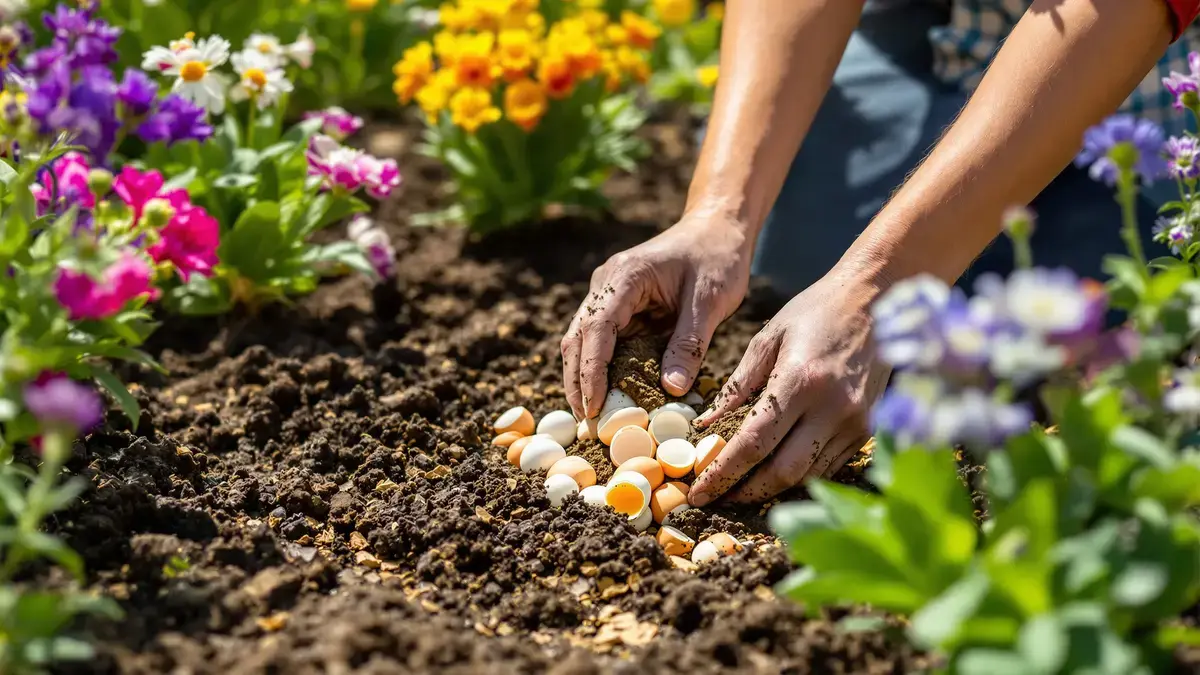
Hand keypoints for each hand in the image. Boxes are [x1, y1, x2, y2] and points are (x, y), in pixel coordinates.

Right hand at [561, 207, 753, 419]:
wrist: (717, 228)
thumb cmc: (717, 257)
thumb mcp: (710, 301)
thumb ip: (689, 344)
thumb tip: (671, 390)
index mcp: (626, 276)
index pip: (596, 327)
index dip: (591, 370)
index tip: (594, 405)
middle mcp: (607, 284)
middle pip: (578, 338)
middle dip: (578, 382)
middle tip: (588, 424)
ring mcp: (610, 295)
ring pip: (583, 342)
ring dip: (585, 378)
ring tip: (593, 417)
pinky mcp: (620, 307)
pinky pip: (604, 342)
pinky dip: (602, 369)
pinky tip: (609, 397)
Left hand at [689, 271, 891, 505]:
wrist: (877, 296)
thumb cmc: (817, 310)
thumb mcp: (769, 337)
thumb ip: (737, 384)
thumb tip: (706, 423)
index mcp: (799, 380)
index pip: (753, 443)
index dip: (722, 474)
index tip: (697, 492)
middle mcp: (832, 407)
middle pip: (783, 472)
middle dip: (745, 493)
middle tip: (717, 498)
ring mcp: (856, 421)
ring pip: (809, 476)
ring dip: (773, 490)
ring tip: (742, 489)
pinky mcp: (869, 427)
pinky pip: (830, 465)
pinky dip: (802, 475)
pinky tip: (779, 471)